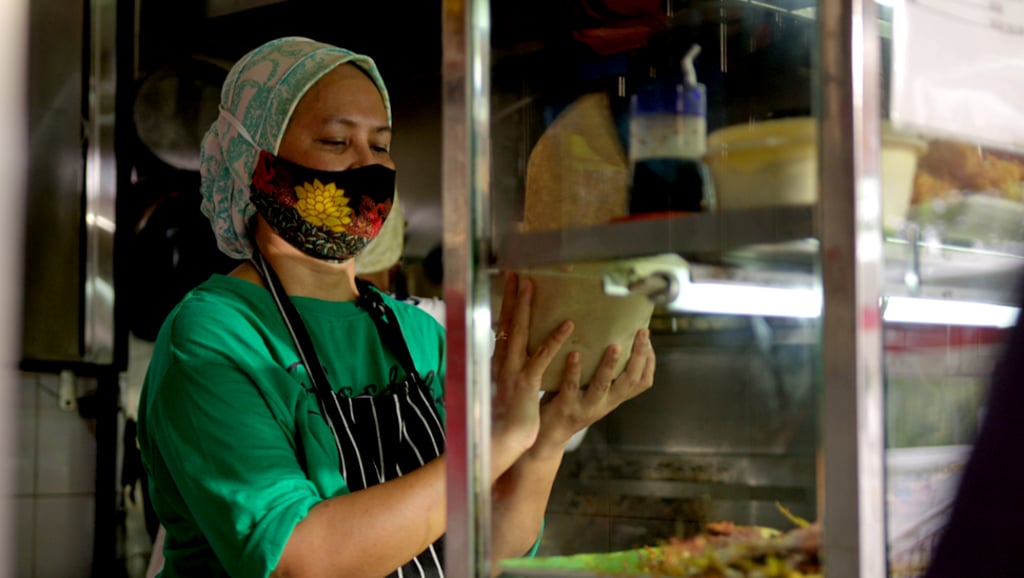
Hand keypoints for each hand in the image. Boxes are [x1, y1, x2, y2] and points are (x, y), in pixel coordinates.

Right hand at [490, 272, 574, 478]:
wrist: (505, 437)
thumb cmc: (511, 412)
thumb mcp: (512, 383)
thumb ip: (515, 364)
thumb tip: (522, 348)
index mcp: (502, 360)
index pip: (504, 324)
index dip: (509, 302)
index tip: (513, 280)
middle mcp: (504, 360)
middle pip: (507, 322)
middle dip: (512, 296)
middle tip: (518, 273)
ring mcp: (514, 370)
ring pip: (520, 333)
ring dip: (526, 308)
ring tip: (532, 285)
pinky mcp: (527, 382)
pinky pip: (542, 357)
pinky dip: (554, 340)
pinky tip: (568, 325)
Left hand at [533, 328, 655, 455]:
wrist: (547, 436)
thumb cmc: (567, 403)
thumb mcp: (591, 391)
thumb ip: (601, 373)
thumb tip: (608, 337)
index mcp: (614, 398)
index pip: (642, 382)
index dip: (649, 360)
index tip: (647, 337)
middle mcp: (605, 404)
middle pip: (630, 381)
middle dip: (639, 356)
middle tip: (642, 333)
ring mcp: (585, 407)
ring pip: (603, 385)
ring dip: (610, 365)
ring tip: (615, 346)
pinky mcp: (565, 407)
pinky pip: (572, 387)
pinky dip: (575, 370)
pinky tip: (574, 354)